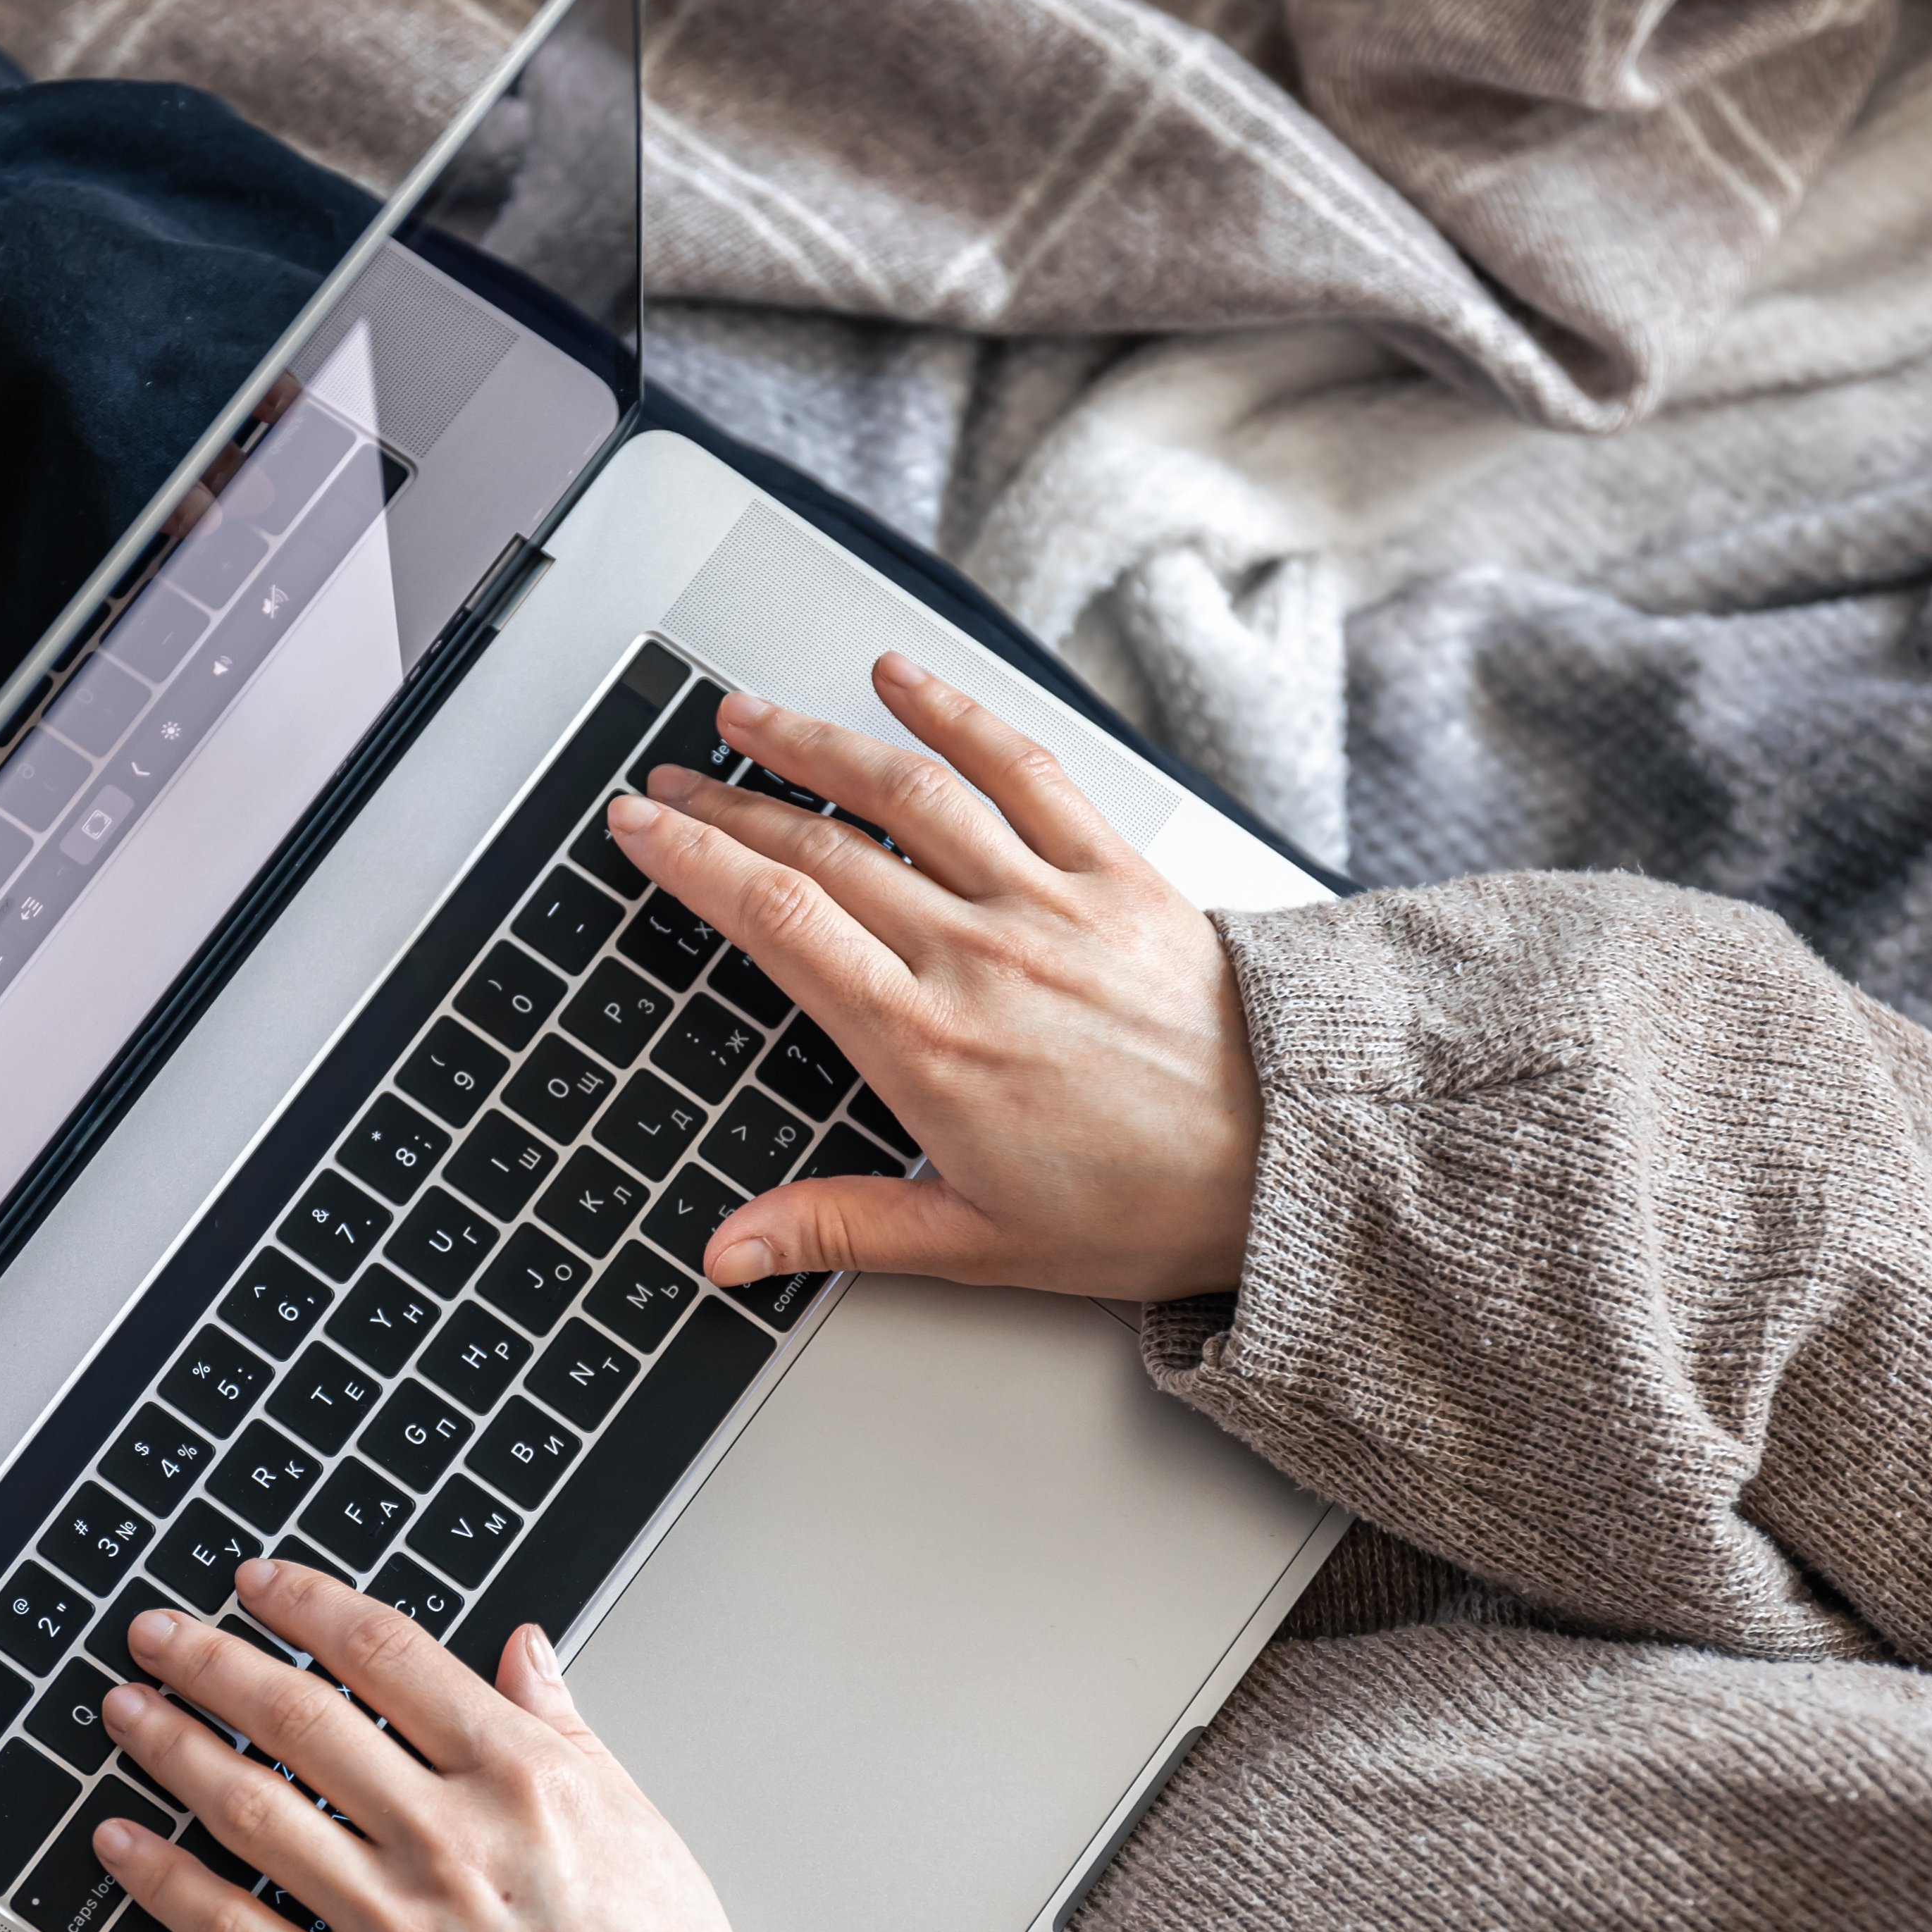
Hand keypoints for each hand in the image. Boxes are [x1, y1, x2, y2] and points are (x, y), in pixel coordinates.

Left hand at [92, 1561, 776, 1931]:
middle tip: (159, 1632)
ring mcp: (392, 1928)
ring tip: (126, 1709)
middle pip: (300, 1719)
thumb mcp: (644, 1830)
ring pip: (252, 1810)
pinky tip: (120, 1843)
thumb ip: (569, 1729)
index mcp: (524, 1780)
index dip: (307, 1605)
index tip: (258, 1585)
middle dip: (213, 1662)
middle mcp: (447, 1841)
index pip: (389, 1655)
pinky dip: (164, 1881)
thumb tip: (525, 1647)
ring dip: (172, 1748)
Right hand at [604, 653, 1261, 1302]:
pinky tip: (902, 678)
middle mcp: (978, 956)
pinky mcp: (1115, 873)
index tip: (642, 826)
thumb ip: (840, 1229)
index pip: (779, 924)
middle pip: (822, 852)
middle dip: (729, 806)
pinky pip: (1025, 771)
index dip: (696, 862)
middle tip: (669, 779)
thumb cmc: (1145, 1209)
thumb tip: (728, 1253)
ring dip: (816, 745)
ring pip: (908, 795)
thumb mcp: (976, 1246)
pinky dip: (958, 715)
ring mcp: (1047, 903)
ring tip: (750, 718)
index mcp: (927, 1045)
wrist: (1289, 1167)